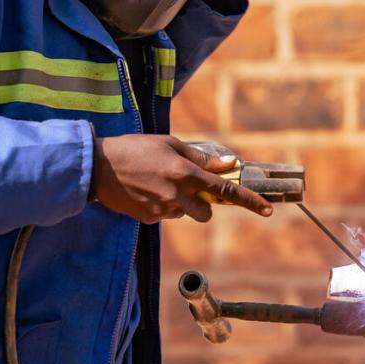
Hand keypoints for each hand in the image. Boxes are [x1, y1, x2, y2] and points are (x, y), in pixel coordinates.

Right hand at [90, 134, 272, 223]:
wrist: (97, 168)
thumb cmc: (134, 149)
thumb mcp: (169, 144)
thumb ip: (200, 157)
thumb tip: (229, 163)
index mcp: (185, 174)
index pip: (225, 191)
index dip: (249, 201)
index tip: (267, 210)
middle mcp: (176, 196)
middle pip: (206, 213)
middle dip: (203, 204)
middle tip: (188, 187)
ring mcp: (161, 210)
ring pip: (184, 213)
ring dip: (180, 203)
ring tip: (158, 182)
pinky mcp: (147, 219)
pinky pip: (164, 215)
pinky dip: (161, 205)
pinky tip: (145, 190)